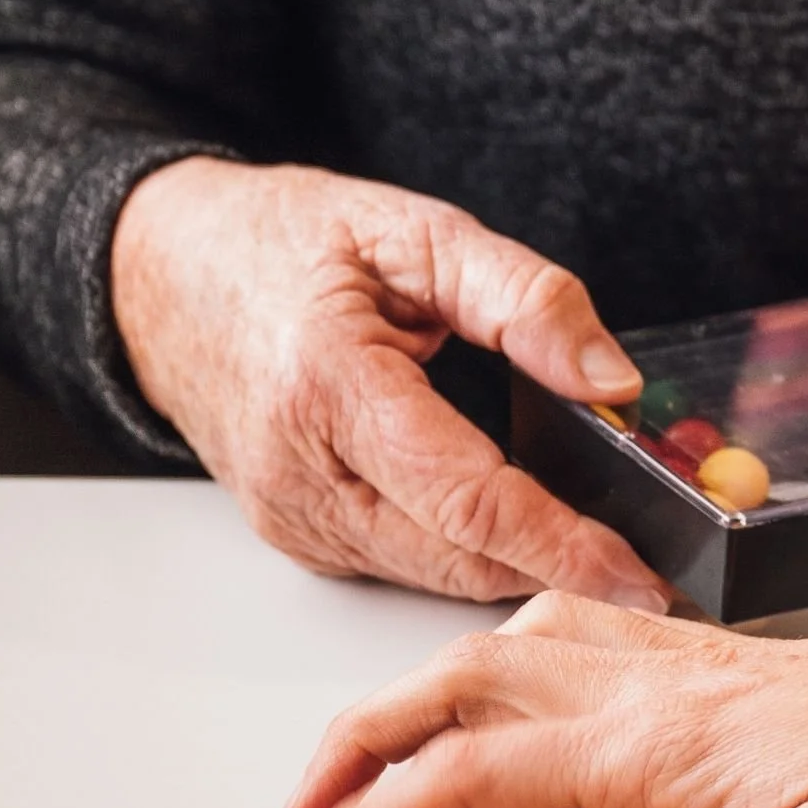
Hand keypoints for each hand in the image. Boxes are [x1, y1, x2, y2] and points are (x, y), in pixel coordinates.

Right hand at [111, 158, 667, 606]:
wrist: (160, 273)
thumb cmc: (283, 243)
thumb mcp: (418, 231)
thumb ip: (525, 299)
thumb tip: (613, 380)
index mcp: (329, 386)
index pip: (468, 501)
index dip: (563, 545)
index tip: (639, 574)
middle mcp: (301, 471)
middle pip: (459, 558)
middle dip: (559, 572)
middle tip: (647, 572)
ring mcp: (293, 515)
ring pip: (436, 575)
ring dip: (518, 570)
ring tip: (597, 550)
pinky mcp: (297, 534)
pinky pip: (405, 564)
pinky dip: (469, 555)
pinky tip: (517, 531)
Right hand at [272, 579, 807, 807]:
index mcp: (665, 736)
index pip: (469, 767)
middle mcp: (665, 681)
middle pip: (462, 682)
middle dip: (359, 742)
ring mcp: (697, 662)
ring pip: (516, 644)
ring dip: (427, 693)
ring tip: (384, 759)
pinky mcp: (734, 666)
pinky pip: (584, 636)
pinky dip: (510, 663)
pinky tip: (528, 697)